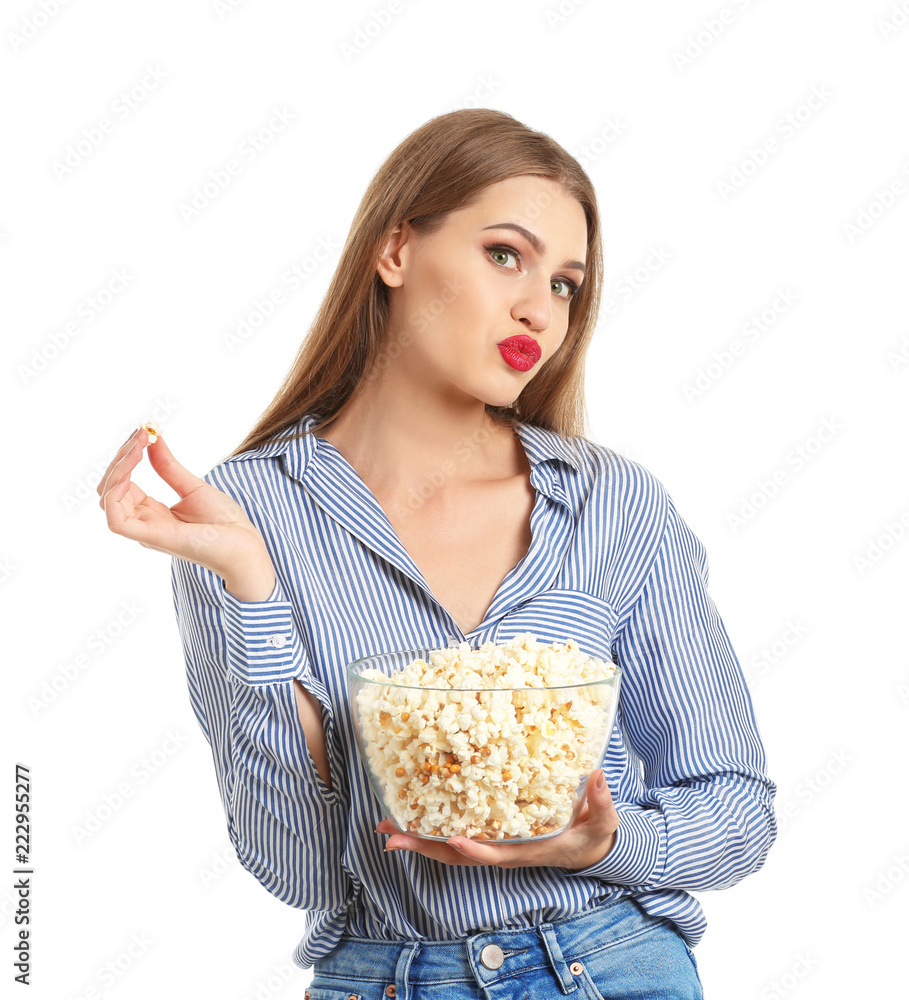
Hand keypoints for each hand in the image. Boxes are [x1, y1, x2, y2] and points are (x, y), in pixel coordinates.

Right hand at [97, 425, 268, 579]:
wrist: (245, 544)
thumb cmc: (224, 522)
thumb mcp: (192, 487)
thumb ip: (168, 466)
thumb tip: (153, 439)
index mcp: (151, 512)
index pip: (122, 483)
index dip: (126, 457)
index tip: (142, 432)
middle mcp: (143, 522)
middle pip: (110, 489)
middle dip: (120, 459)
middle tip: (141, 435)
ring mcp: (146, 531)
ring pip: (108, 501)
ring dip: (117, 471)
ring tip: (136, 448)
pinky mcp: (152, 538)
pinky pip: (117, 520)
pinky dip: (115, 495)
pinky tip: (128, 474)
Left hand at [376, 768, 619, 870]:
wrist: (587, 847)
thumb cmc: (592, 836)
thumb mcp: (602, 824)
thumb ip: (602, 803)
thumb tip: (598, 775)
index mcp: (526, 850)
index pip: (495, 854)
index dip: (474, 849)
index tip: (454, 840)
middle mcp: (502, 851)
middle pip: (457, 854)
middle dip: (423, 846)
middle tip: (390, 835)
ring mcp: (493, 843)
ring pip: (449, 846)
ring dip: (418, 837)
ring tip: (386, 824)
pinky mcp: (489, 832)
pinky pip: (456, 832)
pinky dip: (432, 826)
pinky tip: (411, 811)